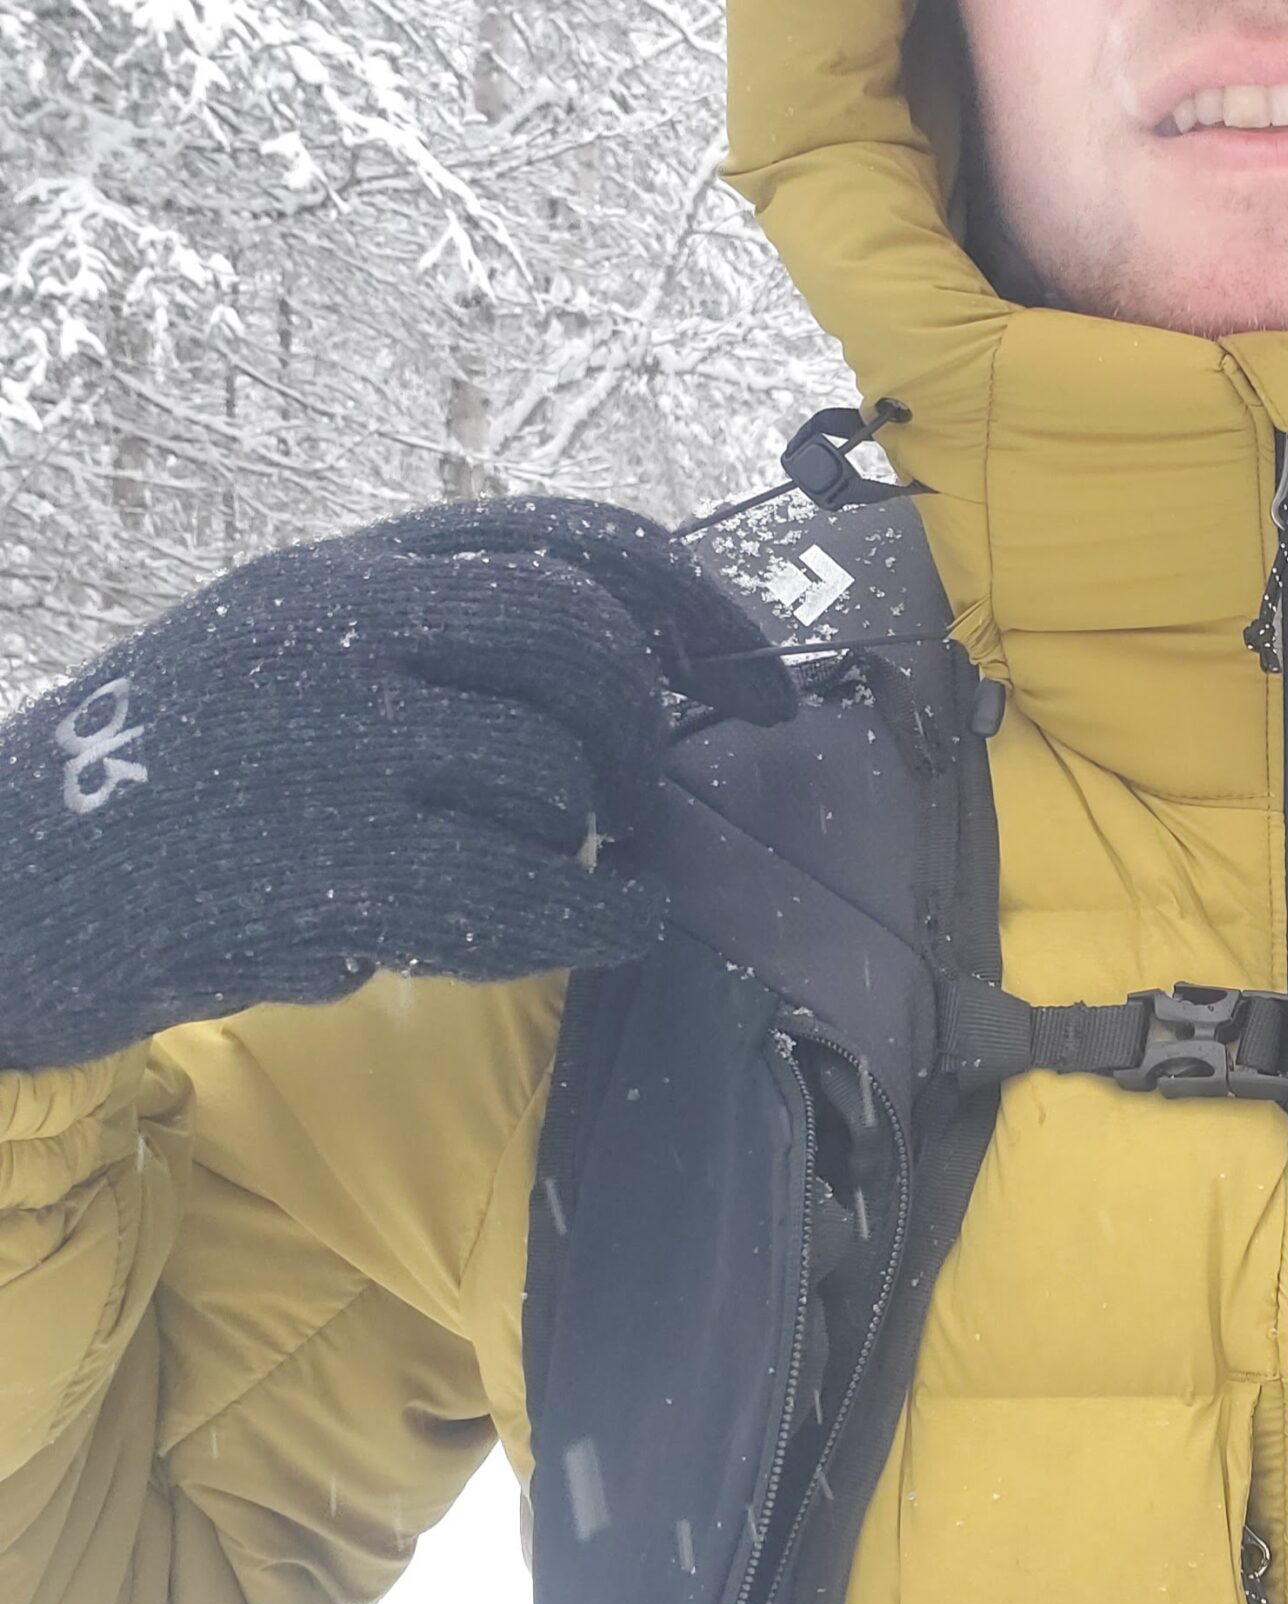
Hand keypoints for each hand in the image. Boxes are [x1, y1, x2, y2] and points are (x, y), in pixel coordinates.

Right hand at [0, 497, 793, 1070]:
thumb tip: (637, 672)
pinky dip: (598, 920)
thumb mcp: (284, 654)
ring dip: (578, 847)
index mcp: (340, 569)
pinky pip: (529, 892)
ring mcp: (329, 744)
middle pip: (585, 646)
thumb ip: (434, 642)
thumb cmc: (174, 782)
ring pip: (555, 783)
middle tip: (640, 801)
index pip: (569, 541)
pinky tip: (616, 930)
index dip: (694, 606)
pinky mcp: (329, 869)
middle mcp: (337, 629)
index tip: (764, 680)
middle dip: (644, 732)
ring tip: (529, 876)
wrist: (4, 888)